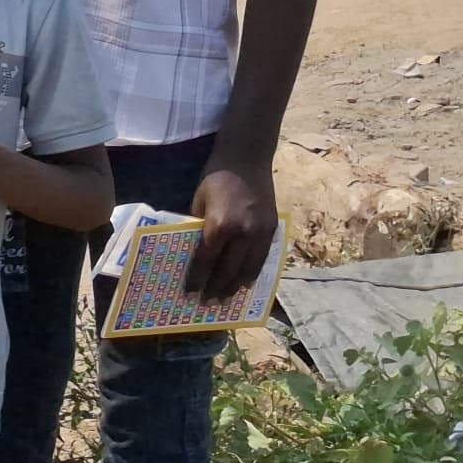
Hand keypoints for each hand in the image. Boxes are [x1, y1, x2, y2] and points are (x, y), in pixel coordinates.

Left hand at [187, 162, 279, 300]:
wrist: (247, 159)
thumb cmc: (216, 179)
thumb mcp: (198, 203)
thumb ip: (198, 229)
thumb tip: (193, 254)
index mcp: (220, 225)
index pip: (206, 261)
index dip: (198, 279)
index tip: (190, 293)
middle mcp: (243, 233)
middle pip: (228, 270)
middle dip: (216, 288)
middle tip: (207, 302)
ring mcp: (261, 232)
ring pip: (249, 268)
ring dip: (236, 286)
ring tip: (225, 299)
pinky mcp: (272, 229)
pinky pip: (262, 258)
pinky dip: (253, 272)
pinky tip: (245, 283)